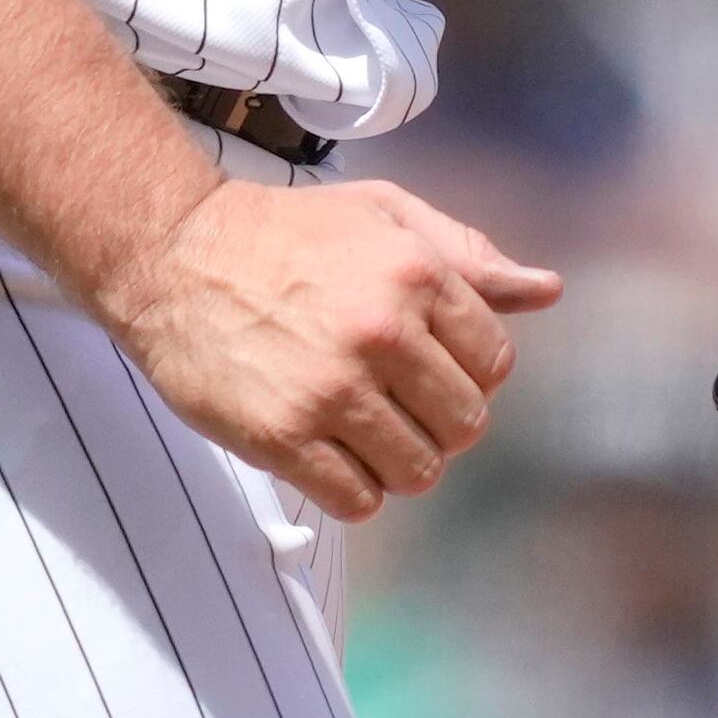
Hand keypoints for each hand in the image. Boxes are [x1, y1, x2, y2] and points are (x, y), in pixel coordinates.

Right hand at [97, 179, 563, 518]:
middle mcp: (382, 333)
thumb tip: (547, 291)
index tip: (425, 362)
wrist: (170, 254)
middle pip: (464, 426)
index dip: (465, 370)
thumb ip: (467, 255)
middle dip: (436, 420)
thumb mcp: (381, 216)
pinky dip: (352, 489)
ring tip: (359, 428)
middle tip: (390, 399)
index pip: (495, 364)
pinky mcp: (283, 437)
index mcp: (416, 274)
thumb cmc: (284, 232)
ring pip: (418, 472)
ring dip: (397, 461)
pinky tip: (325, 452)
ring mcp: (331, 390)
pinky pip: (359, 502)